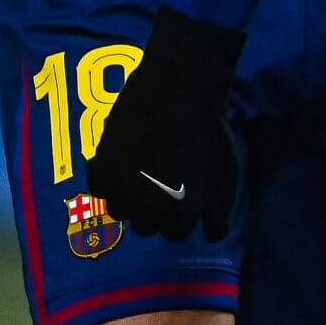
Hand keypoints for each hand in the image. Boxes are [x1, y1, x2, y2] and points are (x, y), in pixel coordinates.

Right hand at [86, 7, 245, 240]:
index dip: (183, 209)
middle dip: (157, 206)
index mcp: (179, 215)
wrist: (178, 89)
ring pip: (122, 212)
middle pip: (147, 226)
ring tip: (147, 167)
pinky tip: (128, 155)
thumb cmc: (208, 132)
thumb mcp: (226, 174)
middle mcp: (146, 212)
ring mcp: (120, 193)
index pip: (175, 232)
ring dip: (132, 197)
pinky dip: (112, 178)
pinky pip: (102, 189)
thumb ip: (219, 212)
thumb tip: (211, 236)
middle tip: (166, 175)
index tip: (187, 186)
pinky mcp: (99, 172)